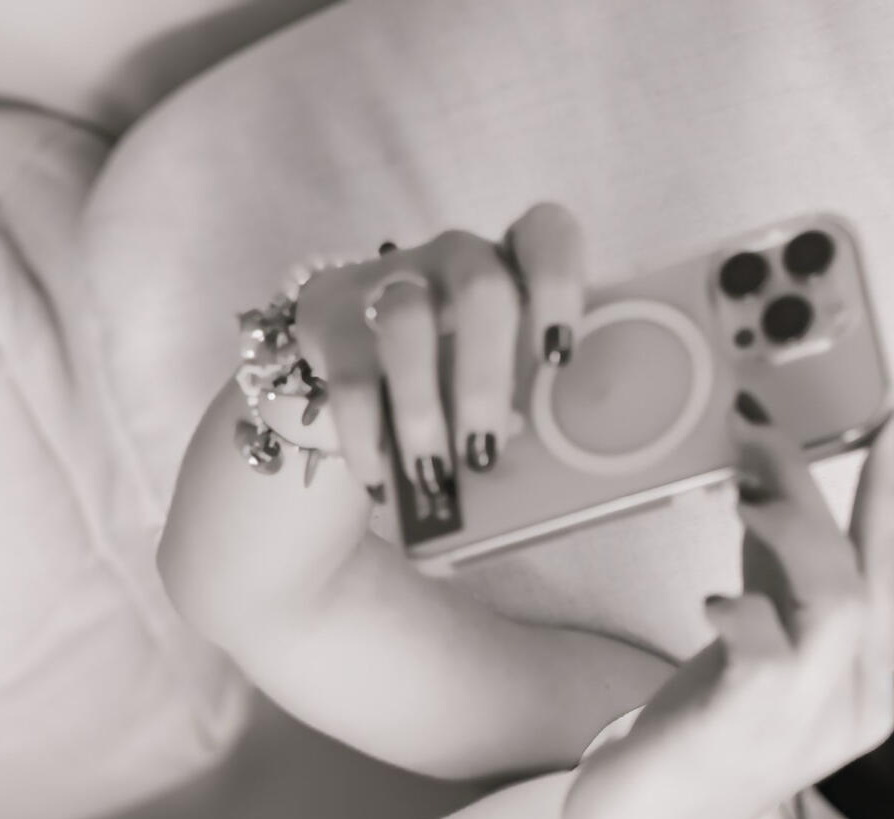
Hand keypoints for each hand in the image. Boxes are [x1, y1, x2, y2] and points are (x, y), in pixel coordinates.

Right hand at [264, 204, 588, 496]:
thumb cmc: (454, 381)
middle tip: (486, 455)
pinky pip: (352, 373)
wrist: (353, 366)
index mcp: (514, 271)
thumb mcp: (499, 387)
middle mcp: (455, 262)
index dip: (559, 283)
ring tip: (433, 474)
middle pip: (480, 289)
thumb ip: (525, 422)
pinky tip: (379, 477)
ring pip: (406, 320)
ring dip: (423, 408)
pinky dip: (366, 434)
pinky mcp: (334, 318)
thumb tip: (537, 508)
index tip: (558, 355)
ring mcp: (391, 282)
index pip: (546, 234)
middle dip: (486, 379)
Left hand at [569, 404, 893, 818]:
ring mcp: (807, 724)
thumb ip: (769, 575)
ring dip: (792, 531)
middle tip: (757, 428)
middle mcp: (852, 706)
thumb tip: (771, 482)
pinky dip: (744, 610)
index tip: (892, 423)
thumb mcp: (745, 646)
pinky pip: (767, 651)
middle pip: (858, 574)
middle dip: (814, 490)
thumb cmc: (692, 742)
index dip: (887, 494)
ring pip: (835, 602)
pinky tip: (712, 599)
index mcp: (862, 687)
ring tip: (743, 492)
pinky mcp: (749, 727)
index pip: (884, 573)